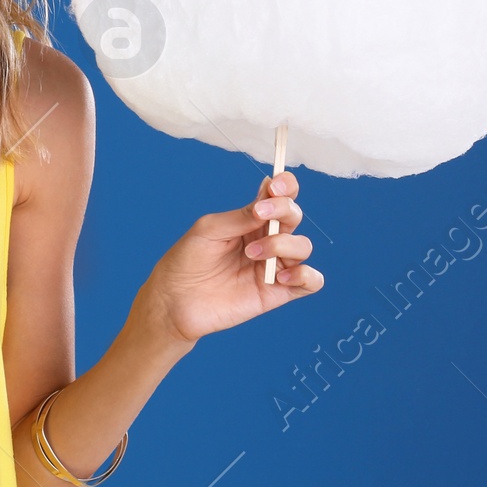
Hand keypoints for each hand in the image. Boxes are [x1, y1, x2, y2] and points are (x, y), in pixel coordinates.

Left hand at [132, 171, 323, 347]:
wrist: (175, 300)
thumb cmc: (187, 260)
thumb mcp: (209, 229)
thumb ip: (241, 216)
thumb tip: (267, 200)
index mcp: (249, 219)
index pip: (279, 196)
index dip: (286, 186)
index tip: (276, 186)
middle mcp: (266, 239)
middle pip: (293, 216)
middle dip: (284, 210)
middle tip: (261, 215)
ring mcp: (273, 266)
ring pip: (303, 246)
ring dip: (283, 244)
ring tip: (252, 254)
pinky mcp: (278, 293)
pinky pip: (311, 282)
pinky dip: (305, 275)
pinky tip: (280, 276)